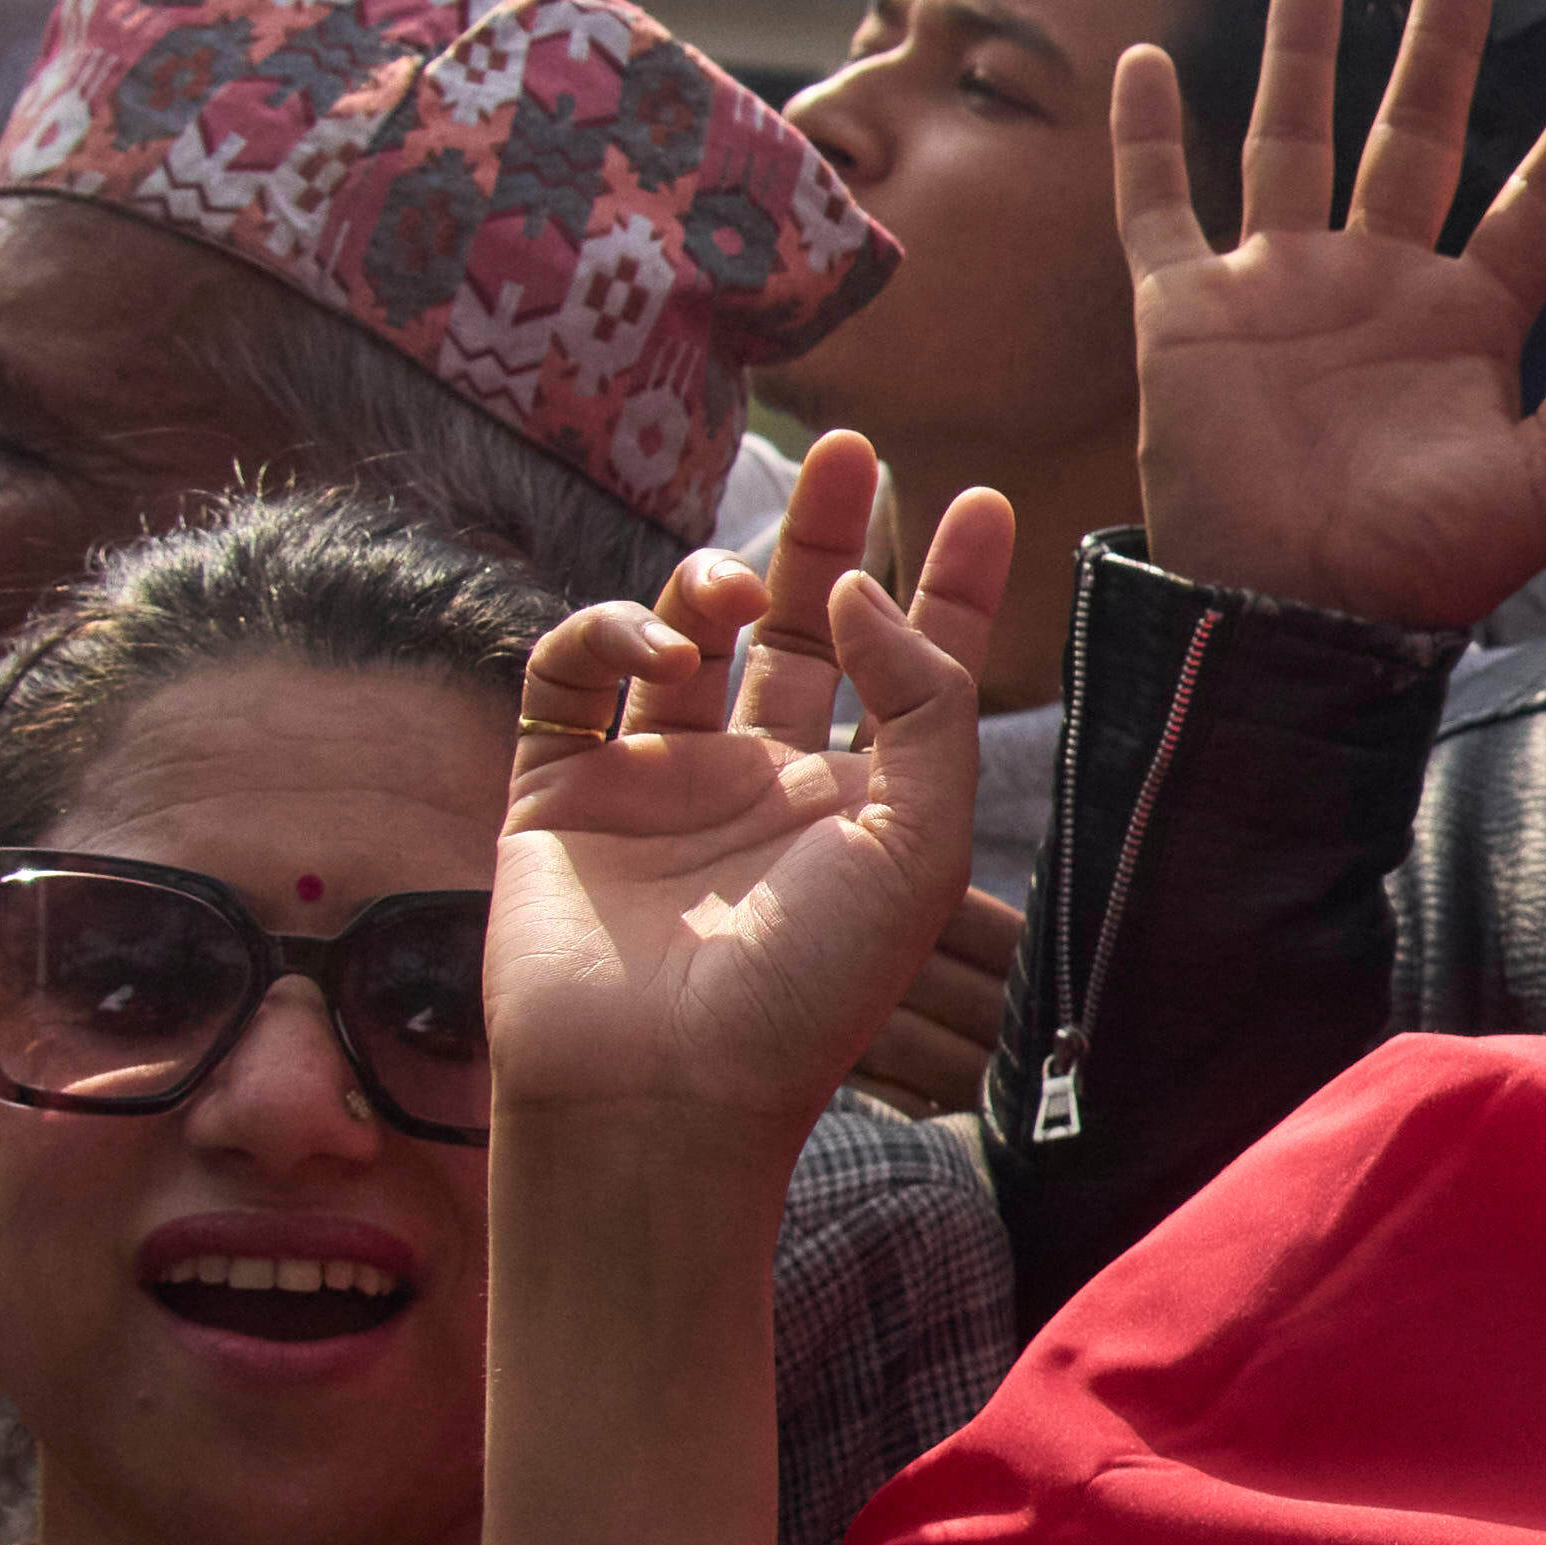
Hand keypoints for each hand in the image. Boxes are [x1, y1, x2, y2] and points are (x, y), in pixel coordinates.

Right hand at [488, 430, 1029, 1157]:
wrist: (660, 1094)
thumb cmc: (805, 993)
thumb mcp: (919, 848)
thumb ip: (923, 703)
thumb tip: (863, 591)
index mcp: (855, 810)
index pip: (912, 674)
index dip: (951, 589)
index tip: (988, 499)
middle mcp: (758, 789)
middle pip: (801, 629)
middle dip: (828, 537)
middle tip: (853, 451)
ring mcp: (655, 785)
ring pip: (682, 633)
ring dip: (714, 578)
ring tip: (743, 587)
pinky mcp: (557, 791)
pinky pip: (572, 672)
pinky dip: (611, 628)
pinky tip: (666, 647)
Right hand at [1116, 0, 1545, 644]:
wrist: (1293, 623)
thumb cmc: (1420, 572)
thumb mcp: (1541, 486)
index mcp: (1469, 320)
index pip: (1540, 198)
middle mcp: (1378, 284)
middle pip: (1417, 134)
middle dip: (1441, 45)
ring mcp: (1280, 288)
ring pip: (1291, 138)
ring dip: (1304, 52)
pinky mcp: (1188, 312)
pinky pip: (1159, 208)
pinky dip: (1145, 138)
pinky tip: (1144, 63)